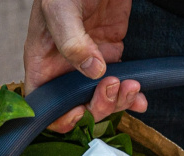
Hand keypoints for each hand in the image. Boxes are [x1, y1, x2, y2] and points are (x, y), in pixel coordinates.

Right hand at [24, 0, 147, 132]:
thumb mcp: (60, 9)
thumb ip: (72, 42)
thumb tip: (92, 70)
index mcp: (43, 61)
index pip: (44, 104)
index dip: (60, 116)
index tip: (79, 111)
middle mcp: (64, 68)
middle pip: (77, 107)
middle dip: (98, 106)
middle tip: (112, 88)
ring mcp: (89, 63)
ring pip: (101, 99)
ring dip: (119, 102)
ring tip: (131, 86)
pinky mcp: (111, 53)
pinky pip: (120, 84)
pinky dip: (131, 95)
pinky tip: (140, 96)